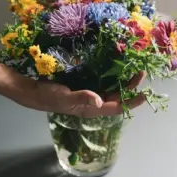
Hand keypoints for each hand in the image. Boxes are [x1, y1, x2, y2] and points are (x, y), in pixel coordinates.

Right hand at [13, 72, 145, 117]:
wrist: (32, 91)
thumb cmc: (48, 96)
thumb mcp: (64, 97)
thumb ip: (82, 98)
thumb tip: (99, 101)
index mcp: (90, 109)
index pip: (116, 107)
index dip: (131, 102)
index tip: (144, 94)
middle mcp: (93, 103)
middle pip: (117, 98)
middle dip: (130, 87)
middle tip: (140, 72)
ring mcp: (89, 94)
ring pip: (112, 90)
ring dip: (123, 81)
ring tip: (133, 69)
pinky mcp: (84, 85)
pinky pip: (102, 83)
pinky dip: (111, 76)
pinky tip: (115, 67)